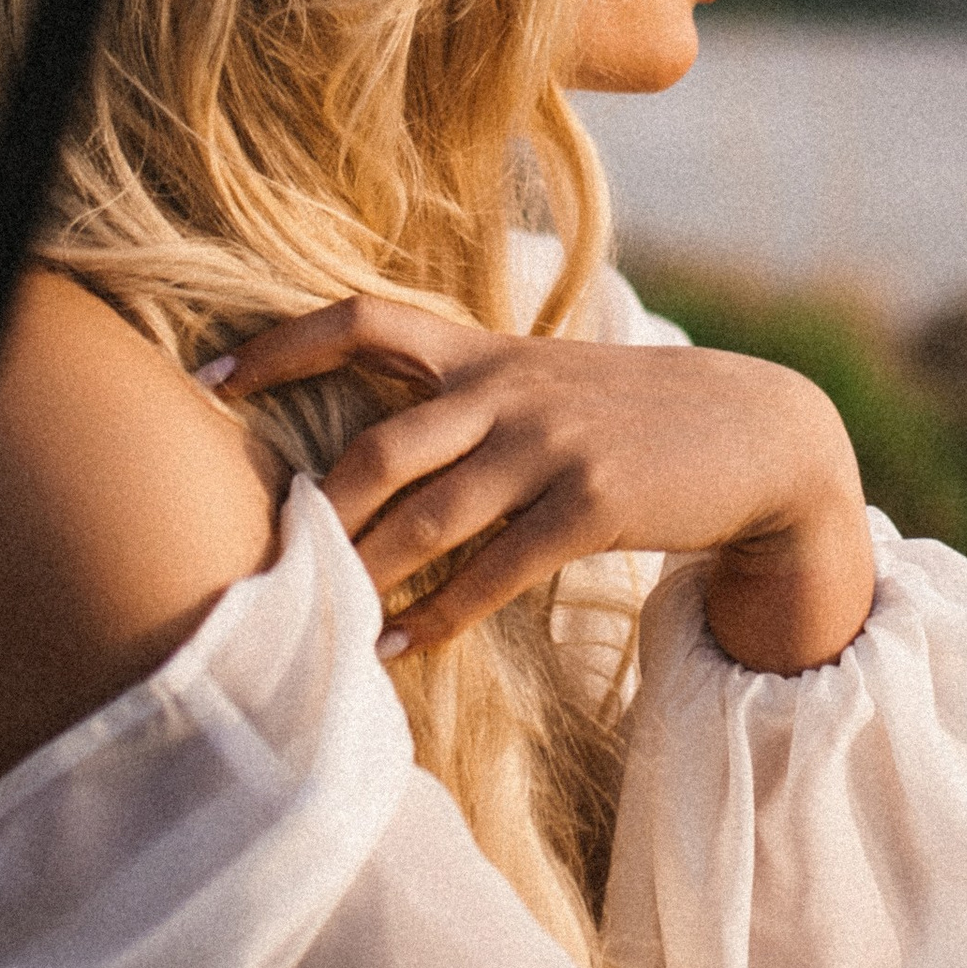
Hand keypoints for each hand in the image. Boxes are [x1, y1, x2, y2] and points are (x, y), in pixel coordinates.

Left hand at [203, 293, 874, 674]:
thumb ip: (462, 399)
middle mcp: (509, 389)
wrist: (757, 434)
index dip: (280, 344)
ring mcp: (552, 446)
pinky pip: (493, 572)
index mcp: (485, 352)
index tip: (209, 380)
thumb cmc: (629, 416)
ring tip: (324, 619)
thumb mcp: (543, 383)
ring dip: (367, 577)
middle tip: (270, 560)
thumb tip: (363, 449)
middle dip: (318, 513)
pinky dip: (438, 619)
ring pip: (429, 518)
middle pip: (381, 446)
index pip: (362, 317)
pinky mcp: (593, 505)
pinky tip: (401, 649)